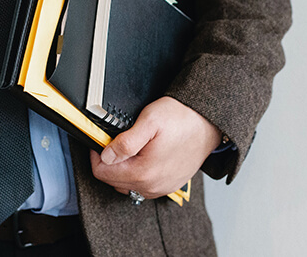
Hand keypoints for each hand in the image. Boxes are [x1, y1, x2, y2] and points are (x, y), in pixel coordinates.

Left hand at [90, 96, 221, 198]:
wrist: (209, 122)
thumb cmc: (183, 119)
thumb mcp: (149, 122)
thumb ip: (125, 142)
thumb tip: (106, 156)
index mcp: (143, 173)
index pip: (102, 172)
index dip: (97, 154)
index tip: (102, 140)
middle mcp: (152, 186)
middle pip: (113, 181)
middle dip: (110, 162)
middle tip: (118, 141)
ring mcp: (162, 188)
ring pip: (127, 185)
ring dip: (123, 168)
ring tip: (132, 148)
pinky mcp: (169, 185)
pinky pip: (143, 186)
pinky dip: (138, 173)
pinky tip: (144, 157)